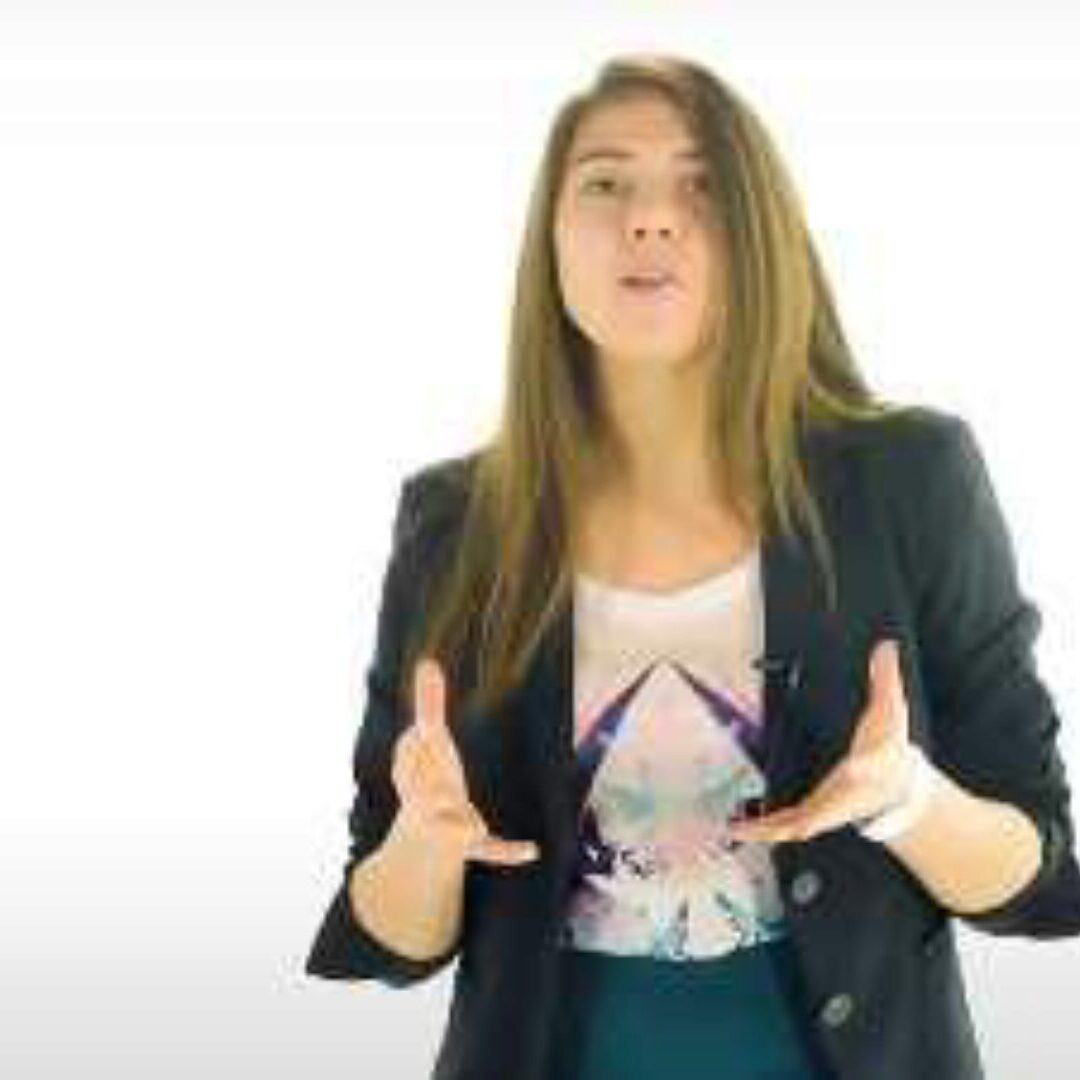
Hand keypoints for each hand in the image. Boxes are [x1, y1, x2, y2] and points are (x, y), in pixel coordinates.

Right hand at [390, 655, 541, 866]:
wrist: (424, 841)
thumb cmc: (429, 781)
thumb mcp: (429, 743)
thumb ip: (428, 704)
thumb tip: (426, 660)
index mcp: (415, 778)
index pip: (413, 760)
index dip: (417, 747)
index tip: (422, 732)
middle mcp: (428, 804)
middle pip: (430, 795)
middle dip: (435, 790)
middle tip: (445, 785)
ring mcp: (451, 828)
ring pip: (454, 828)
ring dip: (463, 825)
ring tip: (471, 824)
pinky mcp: (475, 847)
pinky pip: (490, 852)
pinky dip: (508, 852)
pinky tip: (532, 850)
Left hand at [727, 638, 915, 844]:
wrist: (898, 786)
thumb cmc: (889, 751)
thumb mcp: (891, 712)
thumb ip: (885, 679)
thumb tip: (886, 646)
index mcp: (866, 769)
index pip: (864, 768)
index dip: (861, 768)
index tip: (853, 766)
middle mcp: (843, 796)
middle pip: (824, 812)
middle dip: (800, 821)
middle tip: (778, 825)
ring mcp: (825, 810)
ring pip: (794, 827)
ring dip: (767, 831)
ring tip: (736, 830)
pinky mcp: (812, 814)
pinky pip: (784, 826)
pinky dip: (763, 829)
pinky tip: (738, 828)